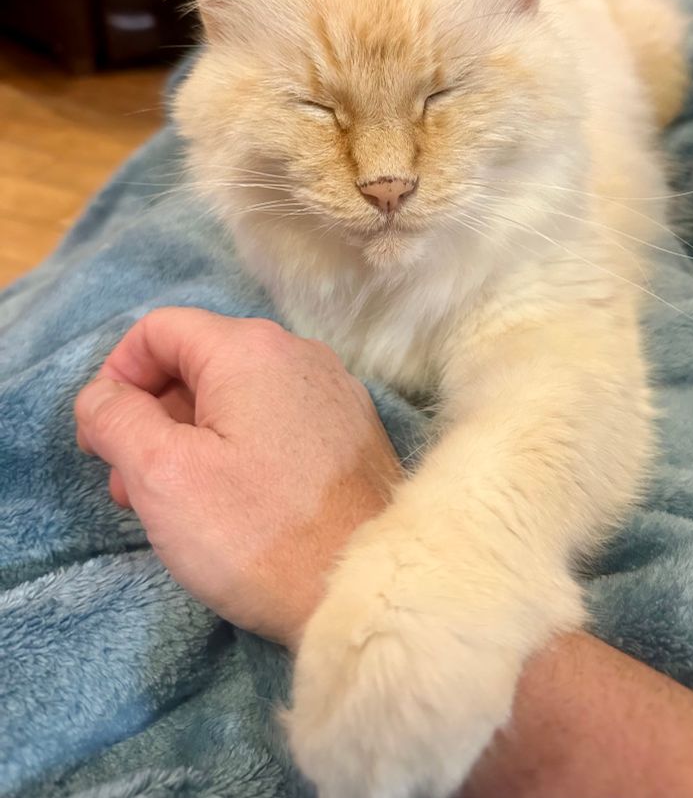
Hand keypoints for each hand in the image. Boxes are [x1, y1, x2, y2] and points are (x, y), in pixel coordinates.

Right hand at [74, 307, 400, 647]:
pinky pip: (273, 420)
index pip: (158, 331)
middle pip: (198, 362)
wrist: (365, 585)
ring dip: (189, 437)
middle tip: (131, 485)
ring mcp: (331, 391)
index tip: (103, 438)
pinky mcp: (348, 430)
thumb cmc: (258, 531)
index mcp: (251, 348)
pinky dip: (235, 447)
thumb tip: (102, 395)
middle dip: (151, 416)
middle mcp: (298, 353)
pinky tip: (229, 501)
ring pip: (235, 395)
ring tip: (173, 504)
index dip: (117, 377)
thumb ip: (116, 418)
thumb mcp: (161, 473)